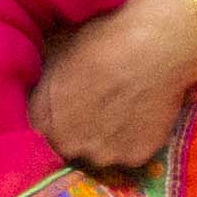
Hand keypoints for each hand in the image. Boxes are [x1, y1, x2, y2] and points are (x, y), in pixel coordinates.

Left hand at [29, 0, 196, 175]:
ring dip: (108, 139)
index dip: (58, 115)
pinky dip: (135, 140)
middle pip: (70, 146)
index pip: (41, 128)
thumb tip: (42, 75)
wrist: (154, 46)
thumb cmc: (104, 38)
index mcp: (42, 117)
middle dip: (80, 131)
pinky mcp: (134, 158)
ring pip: (101, 153)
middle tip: (100, 107)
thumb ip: (47, 75)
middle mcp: (67, 143)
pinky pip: (131, 153)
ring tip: (124, 111)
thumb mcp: (59, 48)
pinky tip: (143, 115)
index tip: (72, 103)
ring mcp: (102, 154)